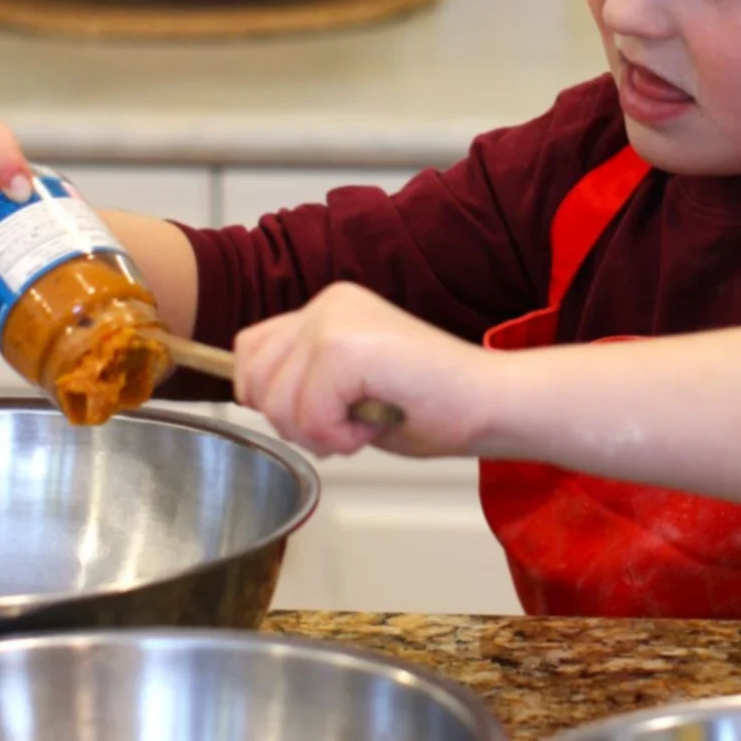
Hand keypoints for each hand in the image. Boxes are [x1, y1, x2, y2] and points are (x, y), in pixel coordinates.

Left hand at [233, 282, 496, 457]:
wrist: (490, 401)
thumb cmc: (432, 404)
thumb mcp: (350, 387)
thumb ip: (305, 380)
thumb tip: (257, 397)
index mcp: (328, 307)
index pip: (250, 350)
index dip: (267, 396)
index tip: (313, 418)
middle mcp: (326, 303)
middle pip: (254, 379)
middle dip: (291, 421)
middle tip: (345, 425)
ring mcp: (334, 320)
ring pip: (276, 402)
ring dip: (318, 433)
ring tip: (366, 421)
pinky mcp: (345, 346)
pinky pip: (309, 414)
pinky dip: (338, 437)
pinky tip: (376, 424)